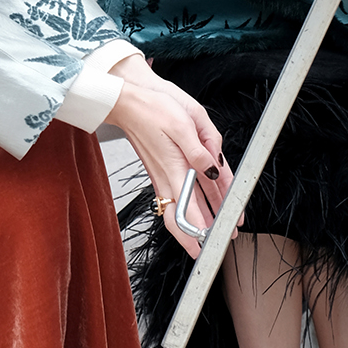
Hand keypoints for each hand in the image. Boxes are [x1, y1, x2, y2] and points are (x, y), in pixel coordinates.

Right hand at [102, 53, 234, 257]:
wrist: (128, 101)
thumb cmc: (153, 107)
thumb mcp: (184, 122)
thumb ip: (200, 150)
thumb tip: (212, 170)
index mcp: (174, 168)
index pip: (186, 211)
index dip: (200, 231)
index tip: (212, 243)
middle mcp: (166, 176)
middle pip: (180, 219)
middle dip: (198, 235)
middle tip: (215, 246)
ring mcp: (162, 174)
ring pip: (180, 208)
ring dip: (199, 220)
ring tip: (219, 227)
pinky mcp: (161, 168)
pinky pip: (177, 194)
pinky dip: (191, 204)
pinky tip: (205, 203)